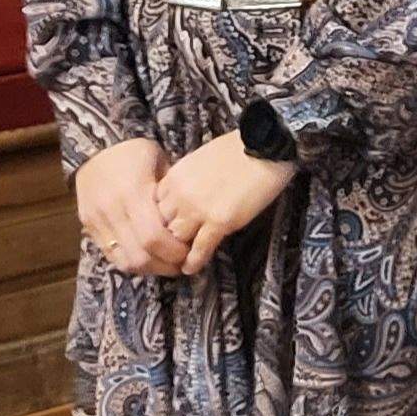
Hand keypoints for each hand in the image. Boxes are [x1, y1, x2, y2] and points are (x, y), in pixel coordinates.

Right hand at [73, 138, 188, 277]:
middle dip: (165, 265)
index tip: (190, 252)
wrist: (94, 147)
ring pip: (125, 261)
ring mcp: (97, 221)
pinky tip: (148, 259)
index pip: (153, 237)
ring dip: (149, 269)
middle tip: (182, 263)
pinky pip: (111, 256)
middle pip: (140, 255)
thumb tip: (190, 221)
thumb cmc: (134, 152)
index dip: (173, 251)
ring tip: (166, 265)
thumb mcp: (159, 162)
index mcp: (132, 191)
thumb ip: (171, 193)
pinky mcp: (89, 227)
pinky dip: (132, 263)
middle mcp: (112, 210)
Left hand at [147, 131, 296, 272]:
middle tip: (169, 248)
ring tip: (178, 262)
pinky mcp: (219, 222)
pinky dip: (193, 262)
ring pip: (176, 240)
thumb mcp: (199, 160)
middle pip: (161, 225)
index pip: (153, 207)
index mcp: (174, 177)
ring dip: (177, 251)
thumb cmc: (236, 149)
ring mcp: (198, 210)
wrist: (263, 146)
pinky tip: (191, 268)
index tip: (166, 227)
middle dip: (164, 237)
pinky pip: (199, 249)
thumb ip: (186, 180)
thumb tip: (183, 195)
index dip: (159, 219)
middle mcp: (180, 195)